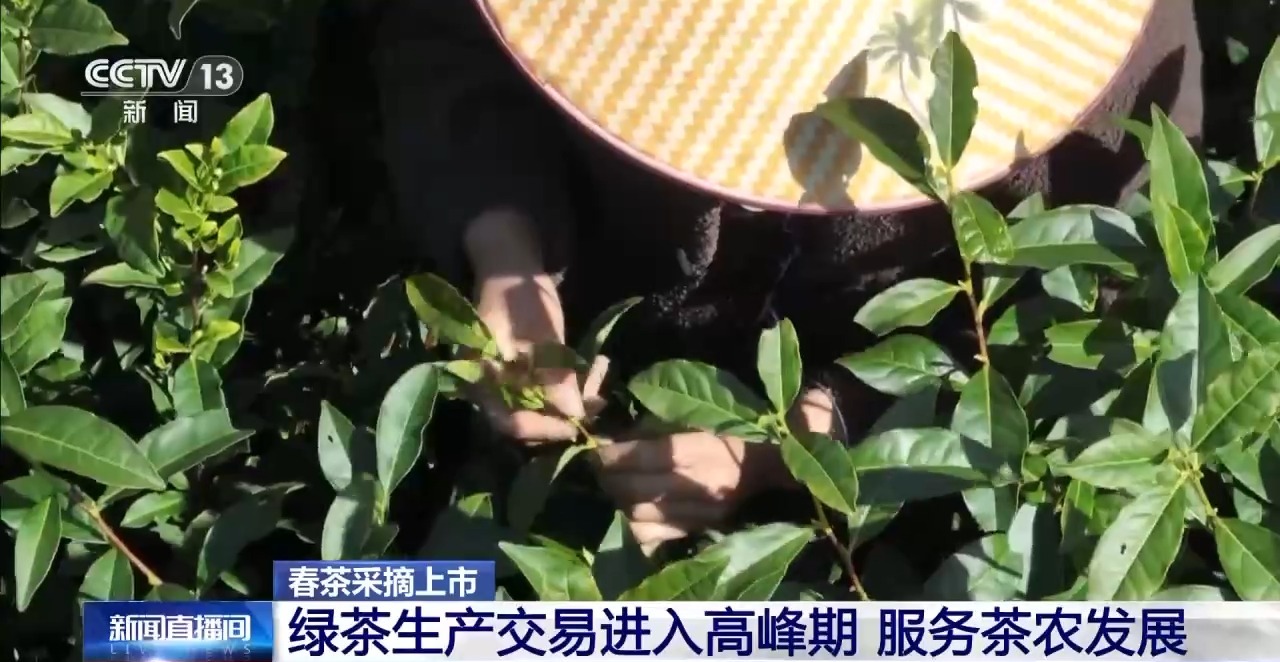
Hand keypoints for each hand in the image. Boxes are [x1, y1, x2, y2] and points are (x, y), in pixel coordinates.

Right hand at [463, 210, 586, 443]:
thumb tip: (574, 412)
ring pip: (548, 408)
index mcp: (483, 382)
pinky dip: (578, 385)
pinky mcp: (531, 376)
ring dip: (579, 398)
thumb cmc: (518, 295)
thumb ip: (552, 373)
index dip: (546, 428)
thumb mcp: (538, 332)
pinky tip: (599, 366)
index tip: (578, 423)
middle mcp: (494, 391)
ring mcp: (512, 384)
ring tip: (602, 375)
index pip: (512, 423)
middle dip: (568, 415)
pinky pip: (555, 393)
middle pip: (532, 421)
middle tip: (599, 402)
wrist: (513, 271)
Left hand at [594, 388, 842, 552]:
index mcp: (697, 449)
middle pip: (632, 488)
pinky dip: (634, 524)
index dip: (609, 454)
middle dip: (607, 477)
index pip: (638, 456)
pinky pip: (652, 536)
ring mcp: (698, 512)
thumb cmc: (728, 430)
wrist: (770, 462)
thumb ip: (651, 426)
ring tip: (616, 486)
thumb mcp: (692, 416)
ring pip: (636, 514)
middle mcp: (697, 484)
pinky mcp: (699, 529)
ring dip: (618, 500)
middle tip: (600, 468)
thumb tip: (612, 438)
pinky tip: (634, 509)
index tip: (597, 449)